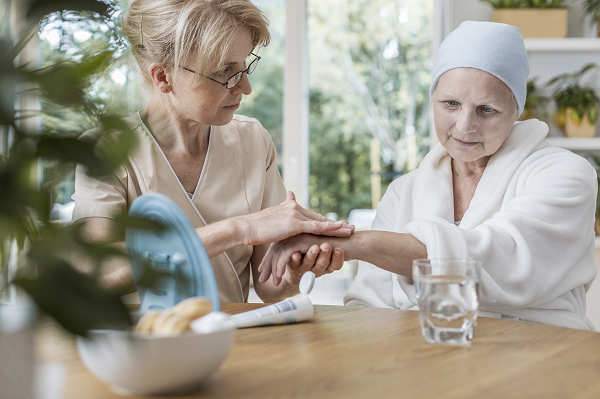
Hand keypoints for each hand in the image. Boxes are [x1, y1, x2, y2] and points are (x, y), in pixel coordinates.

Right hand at [238, 191, 353, 245]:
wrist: (245, 228)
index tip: (339, 224)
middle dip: (336, 224)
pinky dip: (329, 228)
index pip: (312, 216)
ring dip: (337, 227)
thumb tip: (289, 198)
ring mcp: (295, 214)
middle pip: (319, 217)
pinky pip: (315, 227)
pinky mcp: (294, 223)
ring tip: (350, 230)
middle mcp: (294, 207)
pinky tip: (339, 230)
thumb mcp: (271, 217)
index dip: (326, 221)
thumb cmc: (256, 227)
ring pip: (320, 222)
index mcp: (290, 207)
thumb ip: (282, 209)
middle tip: (350, 226)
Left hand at [258, 234, 345, 285]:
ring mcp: (297, 236)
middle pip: (275, 250)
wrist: (348, 244)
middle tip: (262, 278)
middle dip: (268, 266)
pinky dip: (281, 267)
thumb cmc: (333, 249)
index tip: (264, 273)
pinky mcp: (301, 241)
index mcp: (296, 235)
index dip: (271, 261)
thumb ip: (306, 254)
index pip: (278, 248)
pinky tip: (278, 279)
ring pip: (279, 253)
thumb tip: (293, 260)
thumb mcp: (316, 253)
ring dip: (273, 269)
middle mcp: (295, 234)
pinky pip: (286, 256)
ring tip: (270, 281)